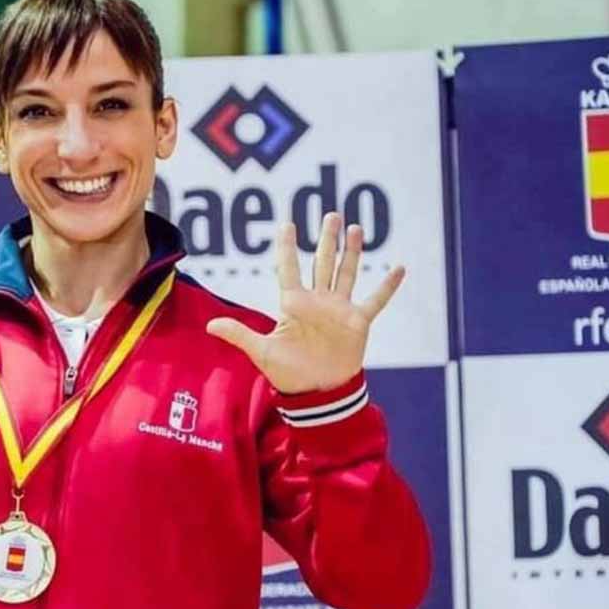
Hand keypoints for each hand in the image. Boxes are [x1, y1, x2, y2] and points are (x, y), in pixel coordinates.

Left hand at [205, 212, 403, 393]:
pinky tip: (399, 268)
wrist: (317, 393)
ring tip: (355, 228)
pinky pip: (375, 301)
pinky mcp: (358, 323)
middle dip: (326, 239)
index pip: (289, 269)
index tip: (286, 225)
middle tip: (331, 215)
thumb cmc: (288, 374)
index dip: (287, 247)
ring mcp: (339, 310)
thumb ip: (239, 335)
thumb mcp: (262, 352)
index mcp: (294, 304)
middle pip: (322, 262)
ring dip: (351, 252)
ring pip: (346, 273)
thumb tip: (209, 326)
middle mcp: (317, 301)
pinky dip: (387, 286)